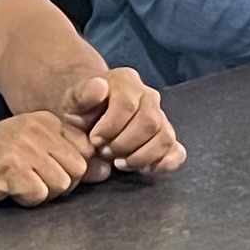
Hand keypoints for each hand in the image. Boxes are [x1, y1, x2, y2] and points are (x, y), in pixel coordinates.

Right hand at [0, 110, 101, 204]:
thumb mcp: (32, 143)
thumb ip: (66, 153)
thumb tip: (104, 171)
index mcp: (46, 121)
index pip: (85, 150)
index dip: (71, 168)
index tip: (47, 169)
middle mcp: (38, 130)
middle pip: (78, 170)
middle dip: (61, 183)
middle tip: (33, 180)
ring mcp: (24, 148)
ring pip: (63, 184)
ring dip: (44, 192)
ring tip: (20, 183)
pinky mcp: (12, 169)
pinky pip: (40, 195)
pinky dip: (27, 199)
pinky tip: (10, 188)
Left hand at [58, 68, 186, 175]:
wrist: (88, 121)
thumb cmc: (80, 112)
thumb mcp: (72, 102)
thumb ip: (82, 94)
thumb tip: (99, 86)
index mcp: (126, 81)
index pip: (128, 105)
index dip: (110, 127)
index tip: (94, 140)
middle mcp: (148, 96)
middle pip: (149, 123)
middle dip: (124, 144)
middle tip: (105, 152)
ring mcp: (161, 117)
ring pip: (165, 139)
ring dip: (140, 157)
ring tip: (119, 162)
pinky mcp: (167, 138)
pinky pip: (177, 153)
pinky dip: (163, 164)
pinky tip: (143, 169)